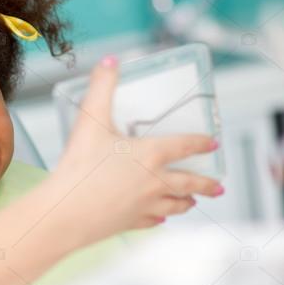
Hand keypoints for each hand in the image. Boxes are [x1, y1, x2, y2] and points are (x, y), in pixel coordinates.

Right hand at [50, 56, 222, 243]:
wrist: (65, 212)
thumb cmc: (79, 167)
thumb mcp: (89, 121)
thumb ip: (102, 88)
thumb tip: (110, 61)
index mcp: (151, 155)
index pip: (185, 146)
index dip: (201, 143)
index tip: (213, 143)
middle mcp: (155, 182)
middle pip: (190, 183)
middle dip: (207, 184)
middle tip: (218, 187)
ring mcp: (144, 205)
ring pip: (175, 205)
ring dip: (187, 202)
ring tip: (193, 202)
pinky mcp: (130, 222)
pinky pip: (152, 221)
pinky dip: (160, 218)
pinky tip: (160, 219)